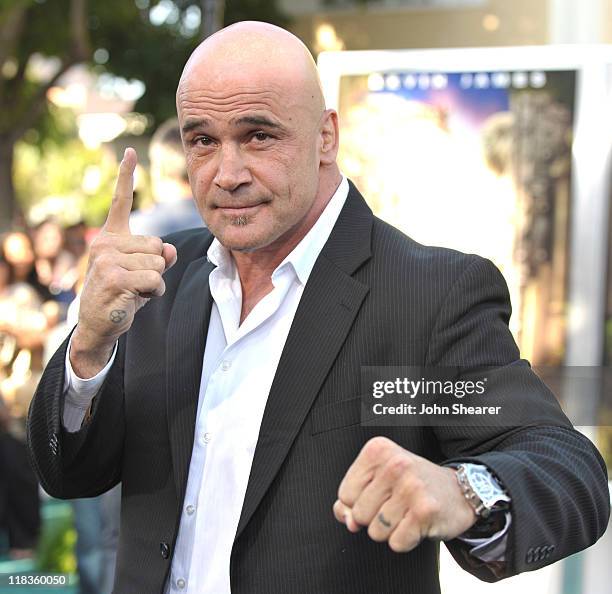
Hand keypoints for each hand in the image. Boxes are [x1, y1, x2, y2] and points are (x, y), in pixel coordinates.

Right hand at [71, 148, 176, 377]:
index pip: (120, 202)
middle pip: (158, 245)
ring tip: (134, 290)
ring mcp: (107, 260)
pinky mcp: (113, 277)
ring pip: (159, 263)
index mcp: (111, 237)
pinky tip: (135, 298)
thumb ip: (158, 256)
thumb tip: (169, 250)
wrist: (99, 322)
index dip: (126, 176)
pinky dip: (153, 292)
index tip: (130, 152)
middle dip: (156, 267)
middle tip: (135, 281)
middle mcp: (105, 243)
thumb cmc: (123, 293)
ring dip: (155, 282)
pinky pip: (155, 280)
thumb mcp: (143, 271)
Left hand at [333, 436, 476, 551]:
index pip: (345, 494)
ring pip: (376, 531)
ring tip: (406, 513)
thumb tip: (346, 520)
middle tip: (395, 504)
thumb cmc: (411, 484)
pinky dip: (405, 540)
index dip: (358, 502)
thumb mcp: (378, 480)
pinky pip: (396, 543)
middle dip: (374, 518)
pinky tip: (417, 523)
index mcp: (378, 450)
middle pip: (359, 514)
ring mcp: (411, 486)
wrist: (458, 491)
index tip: (379, 493)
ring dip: (390, 530)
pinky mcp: (425, 511)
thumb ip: (351, 499)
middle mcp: (395, 464)